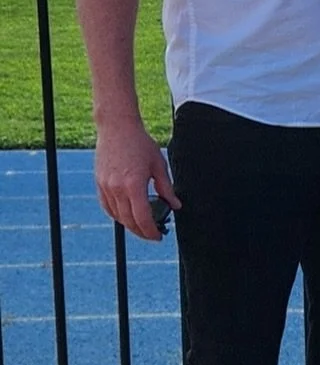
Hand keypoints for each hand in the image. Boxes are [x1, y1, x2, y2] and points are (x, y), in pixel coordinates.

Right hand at [94, 117, 178, 241]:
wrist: (117, 127)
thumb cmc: (140, 143)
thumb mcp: (159, 165)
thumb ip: (166, 188)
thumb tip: (175, 205)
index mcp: (134, 185)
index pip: (142, 218)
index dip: (151, 232)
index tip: (158, 237)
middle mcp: (117, 189)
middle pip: (129, 221)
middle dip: (142, 232)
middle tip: (153, 234)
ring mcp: (105, 186)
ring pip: (117, 216)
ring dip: (129, 224)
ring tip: (142, 226)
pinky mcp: (99, 183)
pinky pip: (107, 206)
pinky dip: (117, 215)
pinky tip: (126, 215)